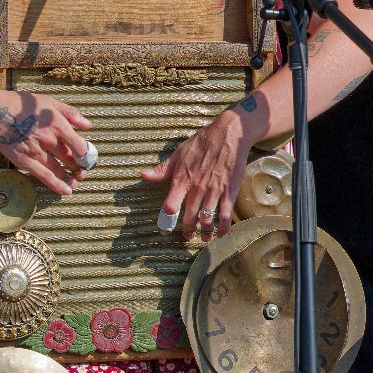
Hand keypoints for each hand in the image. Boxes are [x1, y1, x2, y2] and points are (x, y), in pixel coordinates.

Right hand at [0, 89, 92, 193]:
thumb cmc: (22, 104)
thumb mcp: (49, 102)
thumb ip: (71, 113)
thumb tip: (88, 126)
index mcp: (57, 124)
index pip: (80, 146)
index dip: (87, 155)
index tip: (88, 158)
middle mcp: (49, 139)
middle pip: (70, 159)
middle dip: (79, 167)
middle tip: (83, 170)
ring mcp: (36, 152)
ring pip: (59, 169)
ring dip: (70, 178)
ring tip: (76, 180)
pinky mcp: (24, 161)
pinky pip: (44, 176)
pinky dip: (56, 185)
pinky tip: (66, 191)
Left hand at [143, 110, 253, 240]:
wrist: (228, 134)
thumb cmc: (202, 143)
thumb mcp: (178, 153)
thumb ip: (162, 169)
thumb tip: (143, 175)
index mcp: (182, 180)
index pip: (170, 205)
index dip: (167, 218)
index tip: (166, 225)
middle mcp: (197, 188)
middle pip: (190, 218)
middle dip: (187, 231)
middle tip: (187, 236)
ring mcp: (214, 191)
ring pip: (207, 220)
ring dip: (205, 233)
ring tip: (204, 238)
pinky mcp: (229, 192)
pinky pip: (226, 215)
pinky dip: (223, 228)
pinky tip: (221, 233)